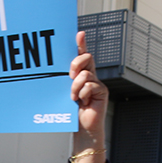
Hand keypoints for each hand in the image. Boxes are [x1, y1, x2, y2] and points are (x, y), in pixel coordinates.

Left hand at [70, 31, 107, 162]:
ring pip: (85, 73)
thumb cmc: (72, 112)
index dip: (81, 44)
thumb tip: (59, 73)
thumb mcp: (65, 93)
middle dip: (76, 62)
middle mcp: (90, 76)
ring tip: (73, 96)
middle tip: (70, 74)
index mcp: (81, 74)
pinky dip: (83, 92)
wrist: (82, 129)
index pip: (82, 55)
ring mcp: (97, 83)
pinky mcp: (102, 91)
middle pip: (86, 58)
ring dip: (75, 85)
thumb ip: (65, 82)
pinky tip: (82, 101)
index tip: (78, 33)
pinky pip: (90, 85)